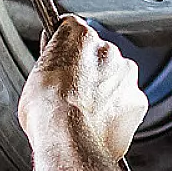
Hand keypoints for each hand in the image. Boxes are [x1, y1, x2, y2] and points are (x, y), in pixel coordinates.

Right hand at [19, 16, 146, 162]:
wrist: (70, 142)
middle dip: (87, 72)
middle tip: (71, 93)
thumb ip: (49, 65)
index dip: (64, 48)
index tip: (61, 60)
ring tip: (84, 113)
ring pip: (115, 79)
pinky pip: (126, 102)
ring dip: (104, 91)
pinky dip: (116, 111)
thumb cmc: (48, 113)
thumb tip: (50, 68)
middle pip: (97, 55)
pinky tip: (99, 124)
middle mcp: (107, 51)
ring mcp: (125, 75)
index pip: (72, 29)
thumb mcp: (34, 79)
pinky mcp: (137, 100)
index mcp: (79, 38)